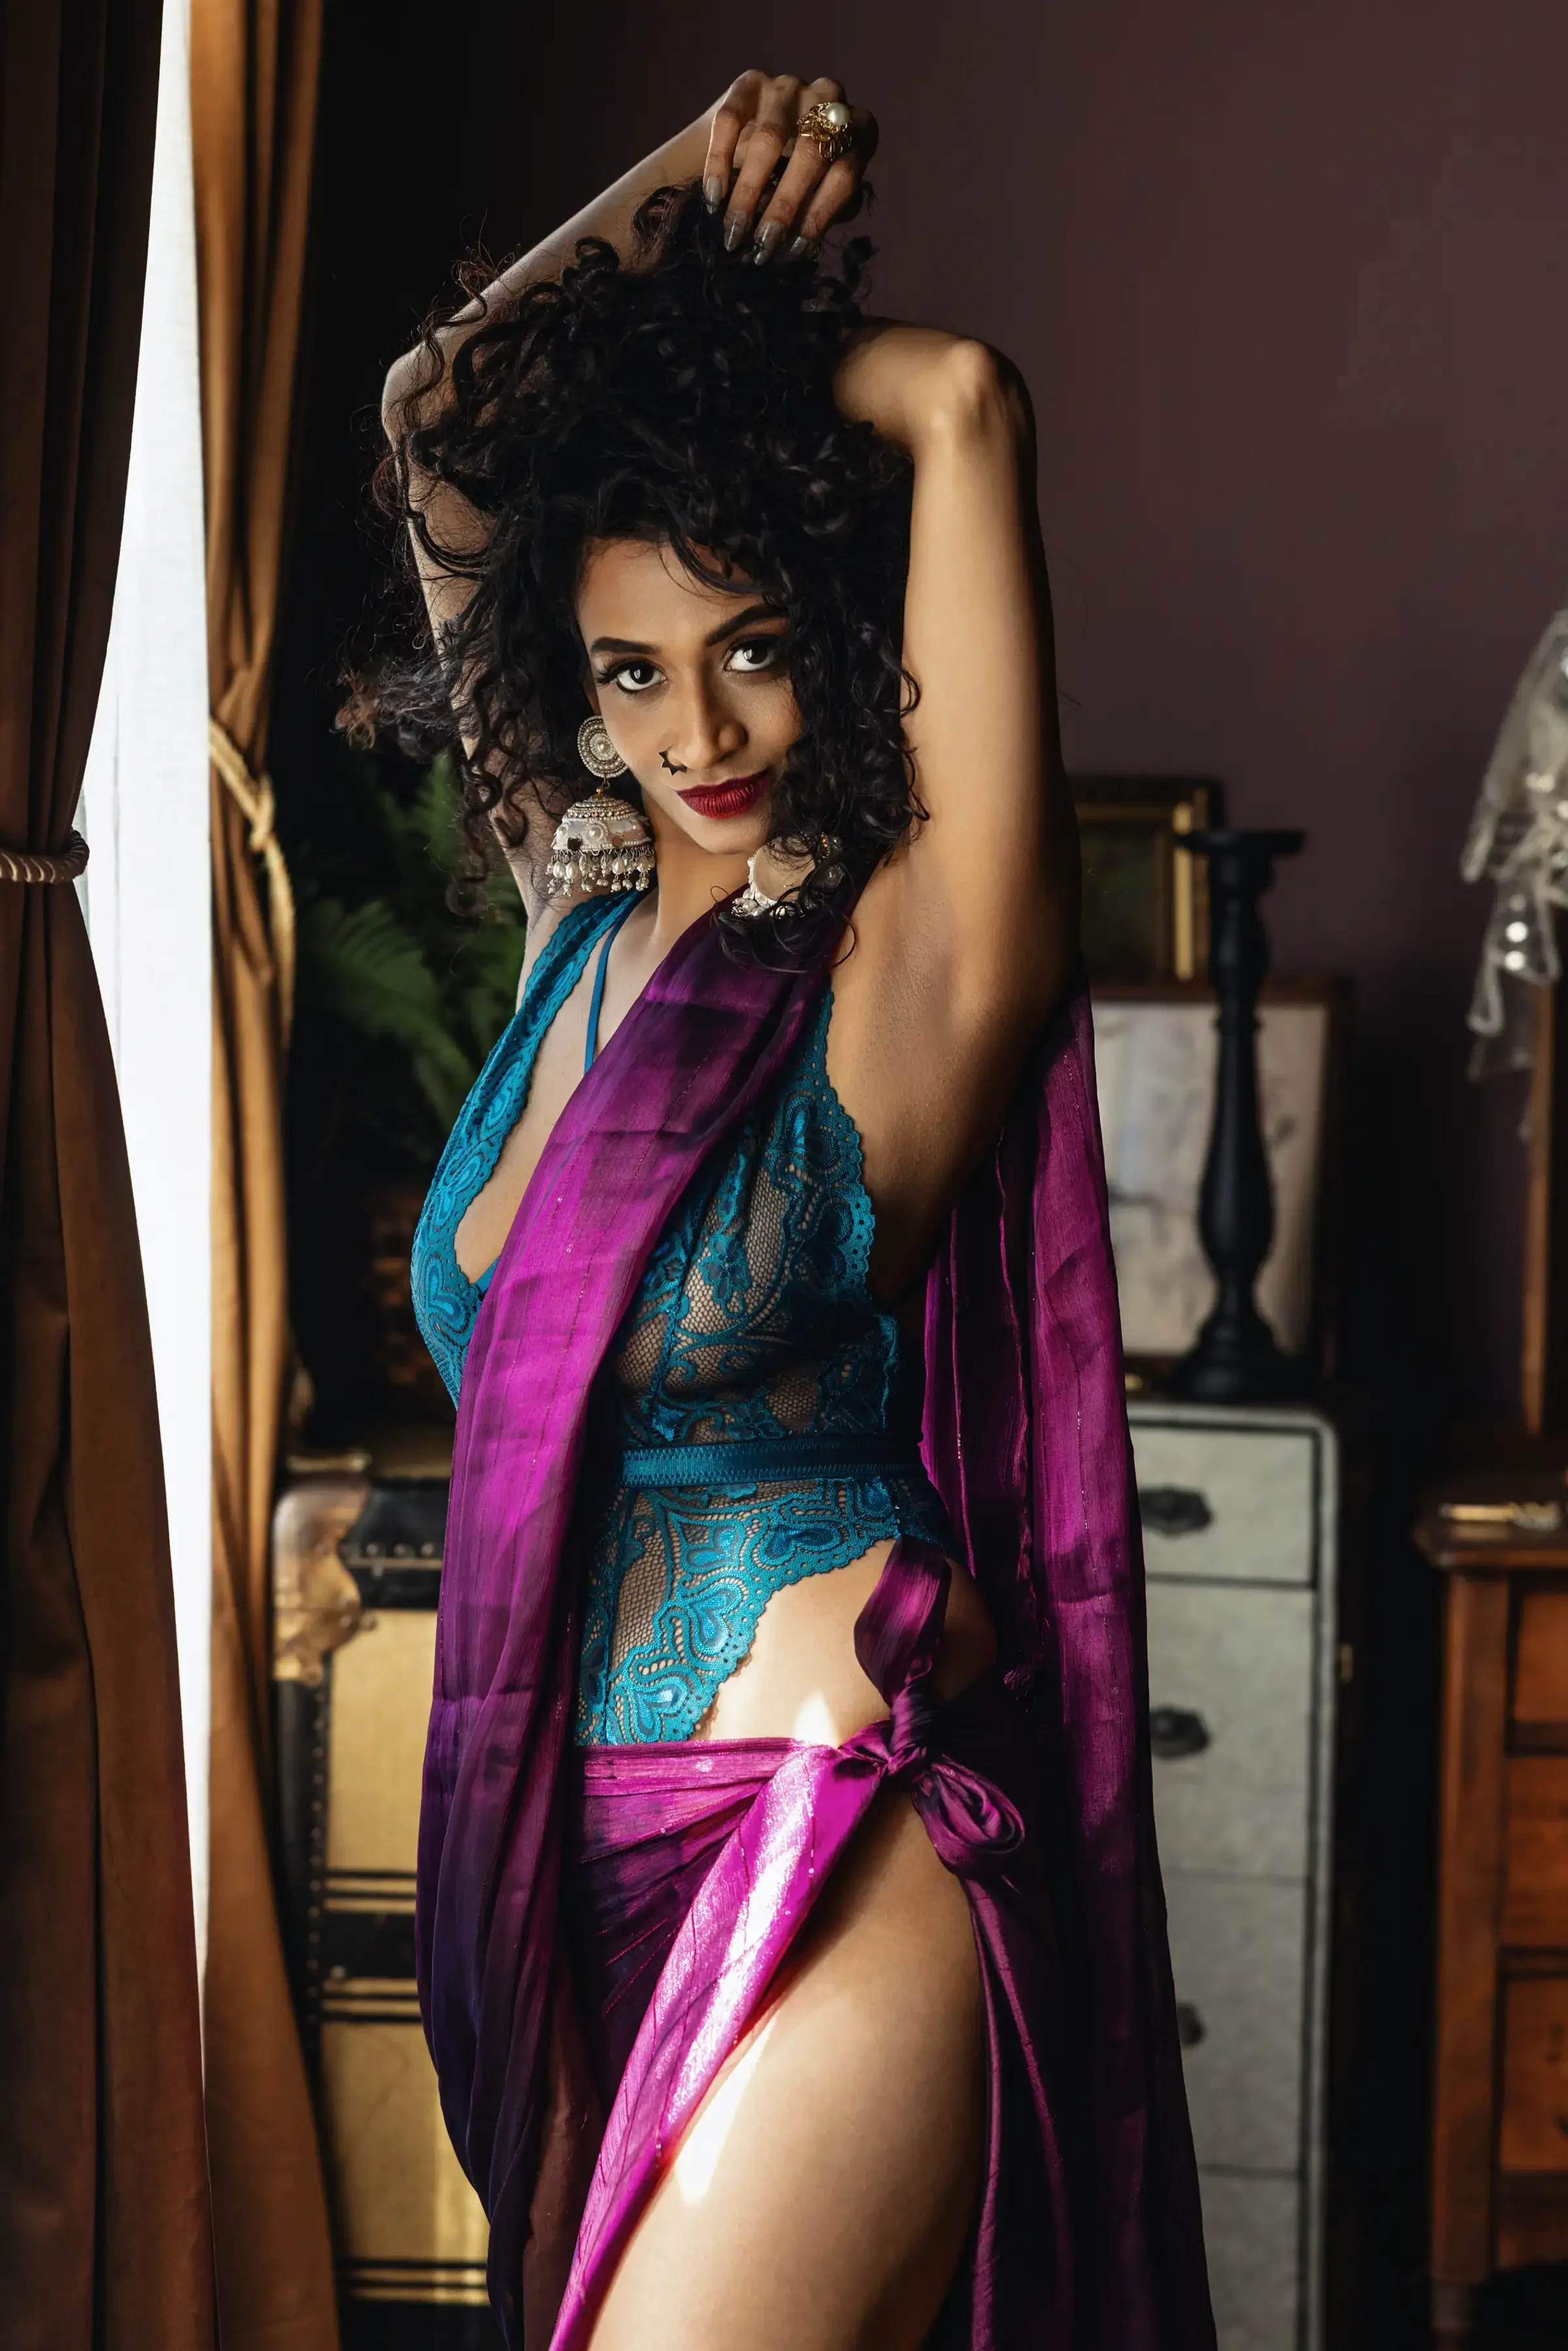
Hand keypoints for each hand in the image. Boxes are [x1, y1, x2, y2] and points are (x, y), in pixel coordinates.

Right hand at [703, 71, 878, 263]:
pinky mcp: (750, 82)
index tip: (794, 250)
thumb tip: (806, 241)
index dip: (820, 215)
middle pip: (811, 154)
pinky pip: (731, 121)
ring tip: (735, 231)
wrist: (748, 147)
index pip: (845, 174)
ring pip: (770, 139)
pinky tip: (714, 198)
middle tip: (763, 245)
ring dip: (749, 191)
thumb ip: (824, 210)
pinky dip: (719, 164)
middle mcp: (829, 98)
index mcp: (858, 129)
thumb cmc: (794, 180)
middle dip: (785, 206)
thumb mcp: (819, 196)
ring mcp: (789, 86)